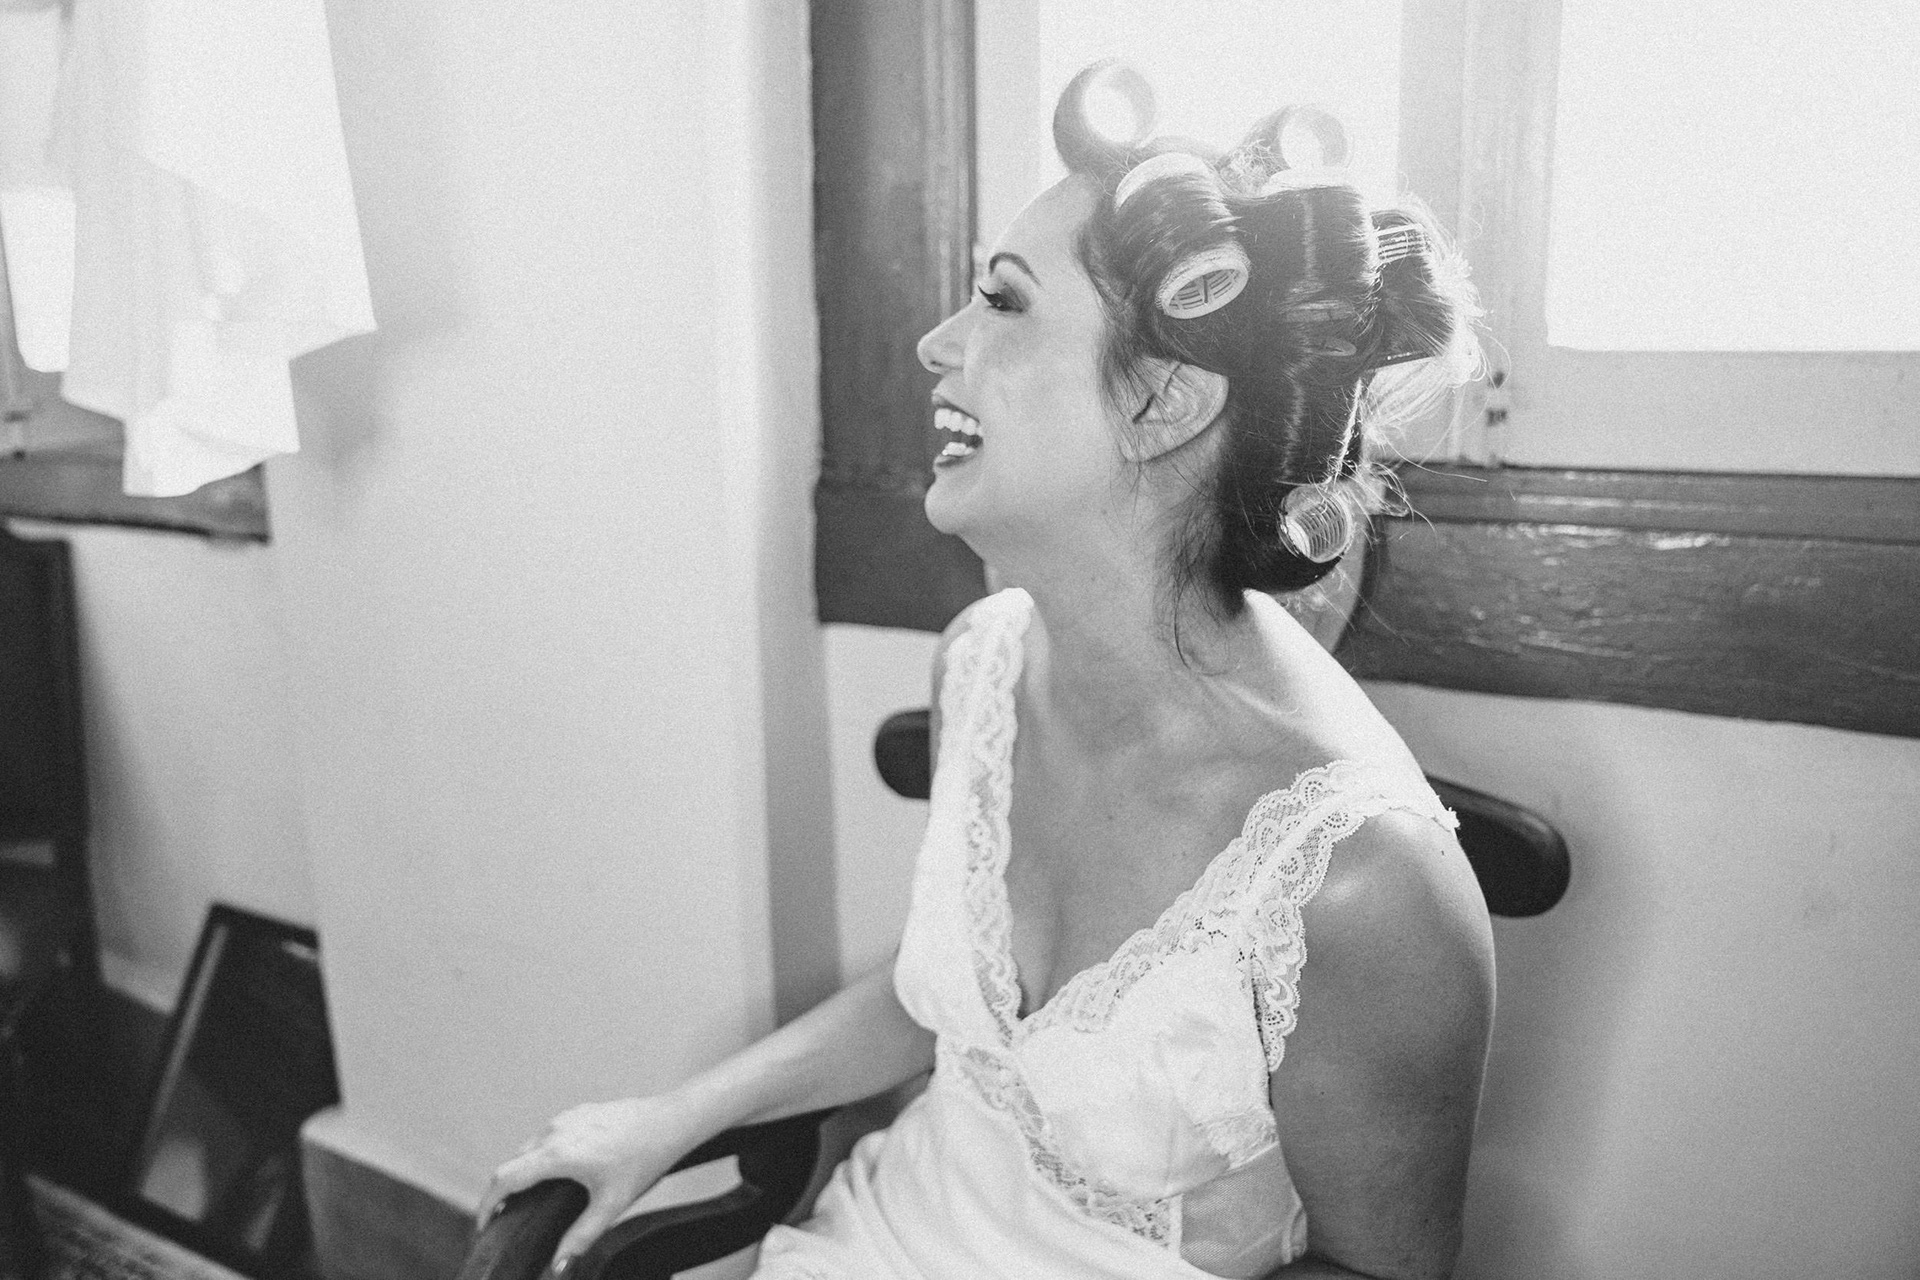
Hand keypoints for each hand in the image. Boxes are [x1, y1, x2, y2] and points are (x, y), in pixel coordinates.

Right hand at [478, 1095, 697, 1273]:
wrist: (670, 1120)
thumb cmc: (644, 1160)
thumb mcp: (611, 1204)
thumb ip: (581, 1237)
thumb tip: (557, 1267)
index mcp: (557, 1154)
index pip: (504, 1178)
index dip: (486, 1204)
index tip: (483, 1226)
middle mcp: (554, 1131)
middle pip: (511, 1163)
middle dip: (500, 1192)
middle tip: (502, 1220)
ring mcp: (565, 1118)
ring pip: (528, 1148)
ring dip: (521, 1173)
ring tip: (525, 1201)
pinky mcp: (577, 1113)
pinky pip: (547, 1136)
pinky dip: (538, 1157)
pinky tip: (554, 1175)